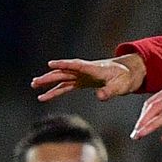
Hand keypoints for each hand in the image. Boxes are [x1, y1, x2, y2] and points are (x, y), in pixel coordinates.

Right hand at [30, 54, 145, 101]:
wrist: (128, 73)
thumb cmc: (125, 77)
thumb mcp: (121, 85)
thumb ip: (110, 91)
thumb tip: (99, 97)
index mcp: (94, 68)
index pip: (76, 65)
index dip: (64, 64)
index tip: (51, 64)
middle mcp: (85, 70)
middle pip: (64, 72)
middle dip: (50, 76)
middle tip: (35, 81)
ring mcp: (82, 76)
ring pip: (62, 79)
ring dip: (49, 82)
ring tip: (34, 85)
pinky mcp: (81, 82)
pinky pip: (66, 87)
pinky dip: (55, 91)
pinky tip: (44, 96)